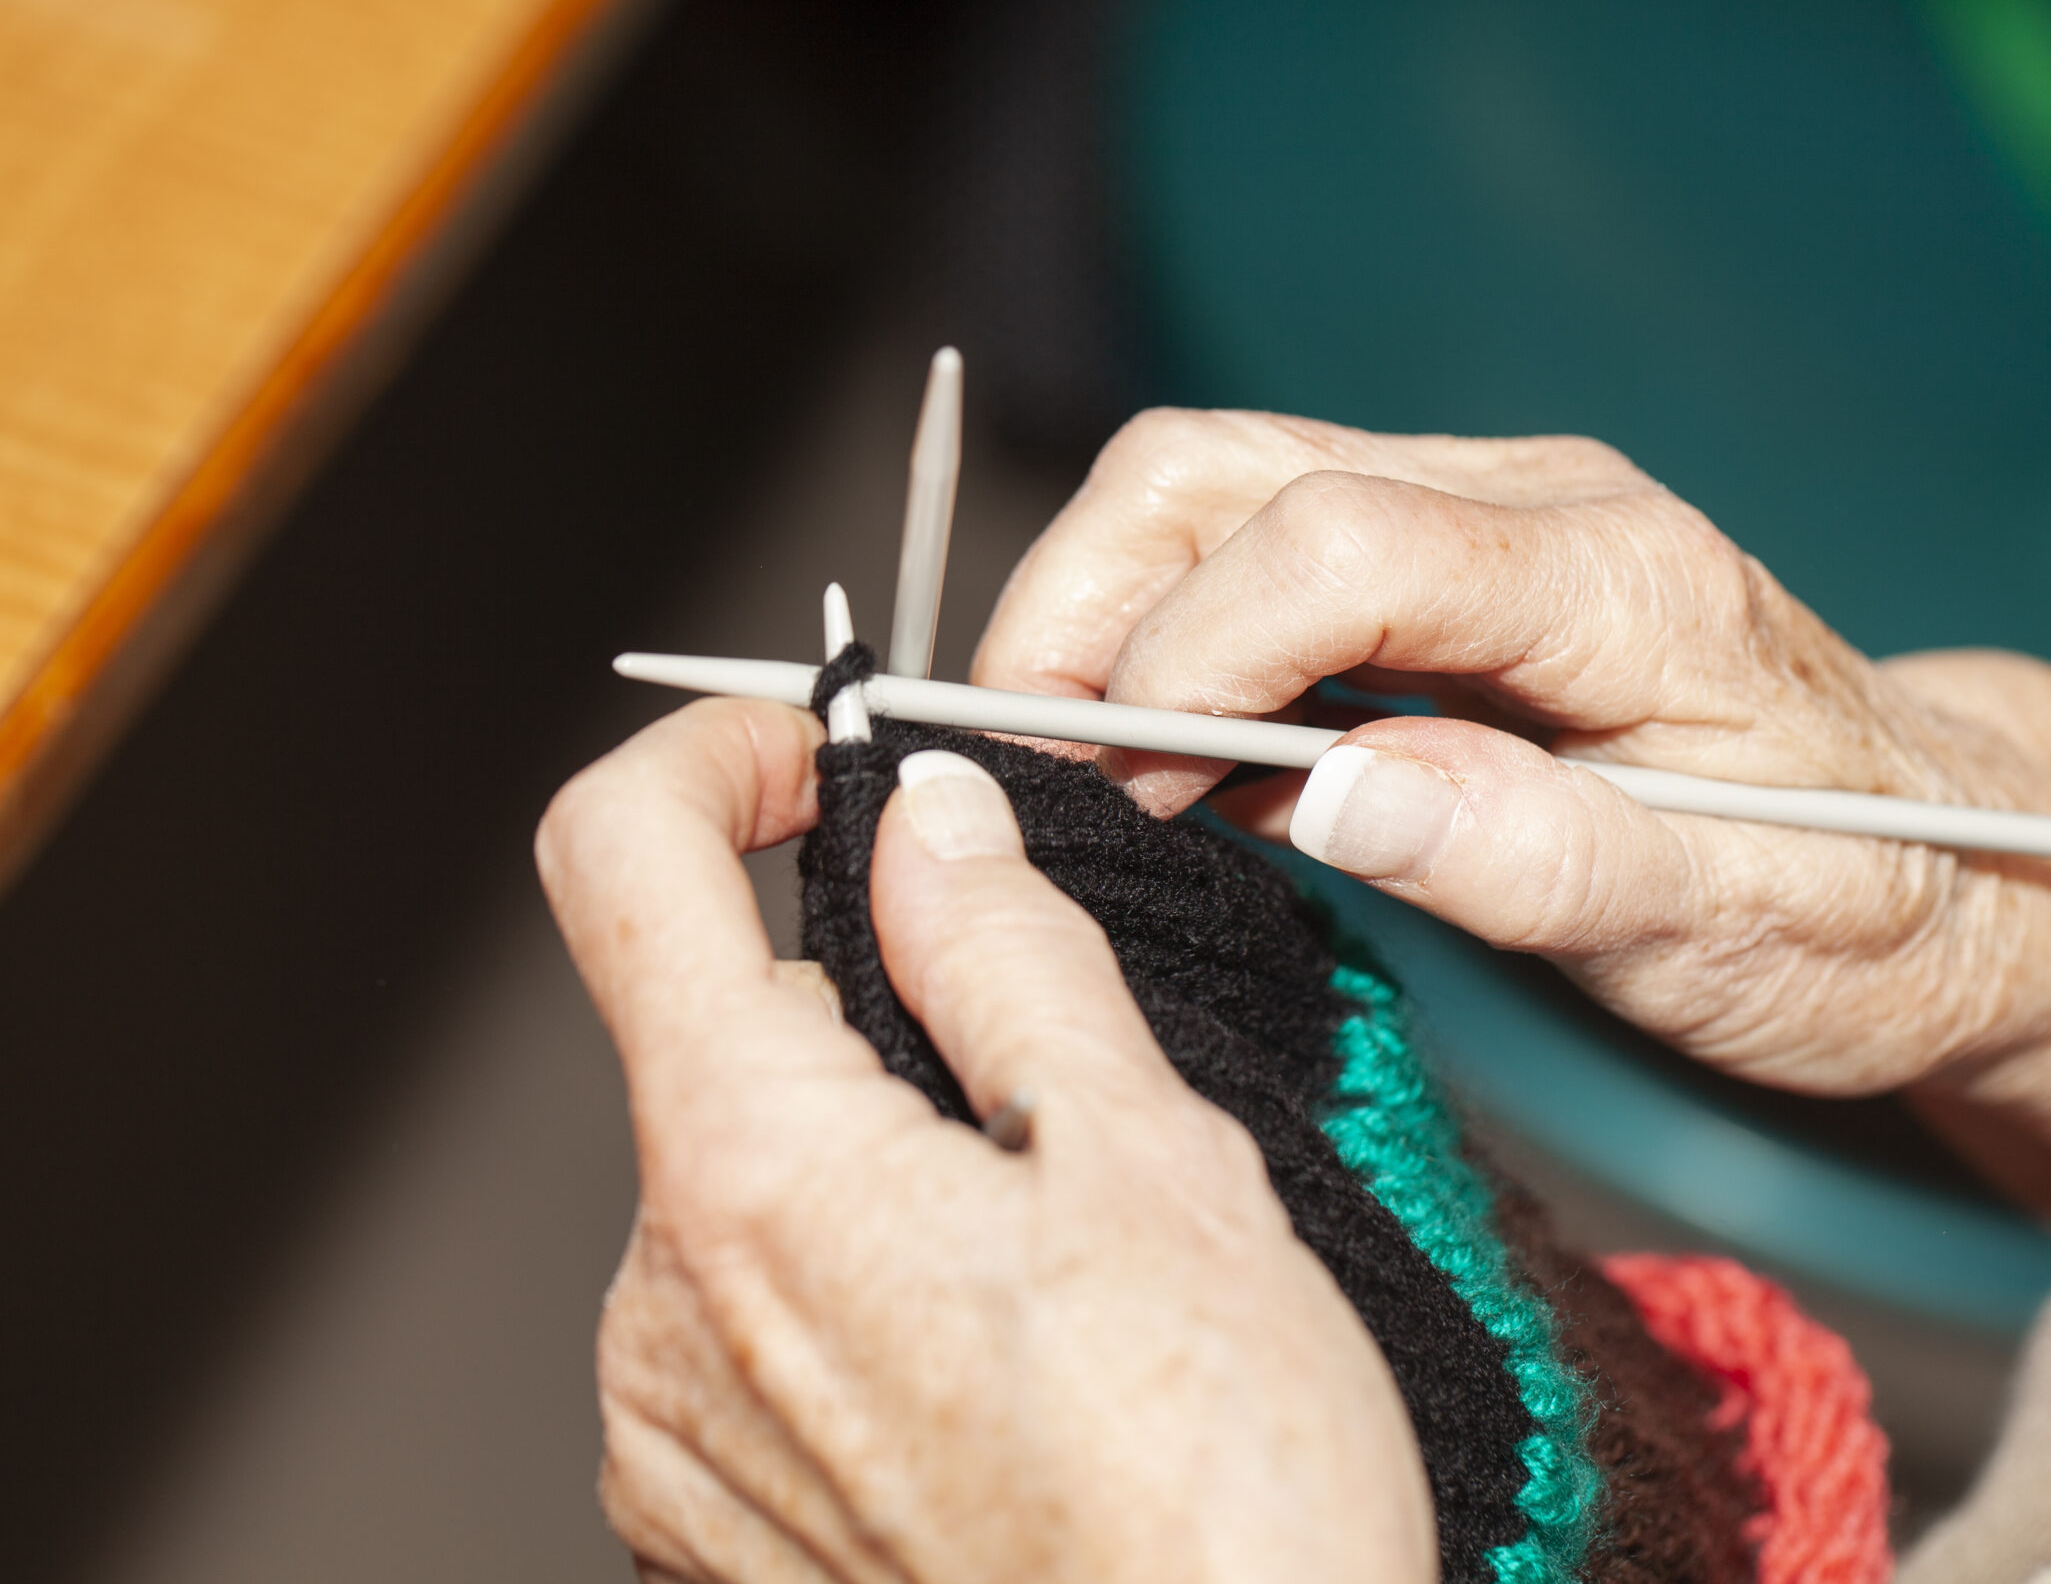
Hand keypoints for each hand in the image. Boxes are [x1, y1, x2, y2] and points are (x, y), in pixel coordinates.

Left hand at [535, 699, 1433, 1583]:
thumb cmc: (1217, 1503)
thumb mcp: (1155, 1165)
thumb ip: (1009, 959)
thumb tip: (931, 821)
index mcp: (759, 1172)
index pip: (619, 862)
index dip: (713, 756)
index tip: (810, 755)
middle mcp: (662, 1299)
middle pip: (706, 1036)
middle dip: (853, 1001)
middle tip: (1042, 1075)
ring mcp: (665, 1425)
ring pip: (736, 1184)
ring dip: (863, 1162)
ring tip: (1051, 1269)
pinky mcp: (699, 1516)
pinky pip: (739, 1323)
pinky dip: (842, 1290)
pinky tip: (994, 1371)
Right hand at [975, 410, 2050, 1198]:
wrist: (1958, 868)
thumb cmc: (1860, 915)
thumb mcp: (1728, 936)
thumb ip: (1538, 863)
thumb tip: (1330, 792)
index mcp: (1616, 582)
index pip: (1332, 542)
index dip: (1180, 653)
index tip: (1111, 791)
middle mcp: (1538, 504)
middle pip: (1224, 467)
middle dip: (1081, 603)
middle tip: (1029, 773)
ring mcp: (1487, 519)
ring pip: (1215, 489)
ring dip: (1103, 614)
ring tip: (1076, 776)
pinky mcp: (1452, 564)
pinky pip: (1257, 557)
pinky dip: (1166, 642)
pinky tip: (1165, 771)